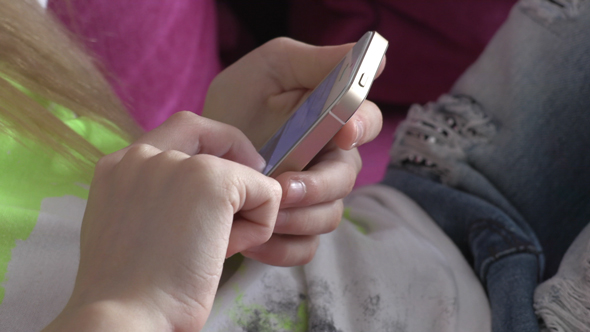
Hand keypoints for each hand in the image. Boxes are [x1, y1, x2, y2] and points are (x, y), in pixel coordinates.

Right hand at [43, 112, 281, 331]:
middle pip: (209, 135)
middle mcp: (143, 155)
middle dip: (235, 165)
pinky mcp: (213, 179)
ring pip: (241, 173)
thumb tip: (216, 201)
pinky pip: (266, 193)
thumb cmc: (132, 289)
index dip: (213, 144)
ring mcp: (177, 164)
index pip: (178, 131)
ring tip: (217, 251)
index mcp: (118, 167)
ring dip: (242, 212)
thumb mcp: (135, 229)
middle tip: (247, 200)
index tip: (230, 173)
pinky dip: (259, 226)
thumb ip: (160, 200)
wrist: (126, 315)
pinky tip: (230, 252)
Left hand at [203, 37, 383, 265]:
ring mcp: (314, 197)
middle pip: (346, 178)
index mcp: (332, 119)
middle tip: (283, 187)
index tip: (342, 133)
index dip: (360, 128)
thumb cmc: (239, 100)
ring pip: (329, 216)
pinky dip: (283, 248)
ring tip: (261, 213)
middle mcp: (329, 160)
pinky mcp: (295, 227)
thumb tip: (376, 60)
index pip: (366, 122)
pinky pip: (306, 247)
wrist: (202, 150)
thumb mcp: (272, 69)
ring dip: (298, 218)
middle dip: (318, 186)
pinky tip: (255, 240)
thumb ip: (318, 63)